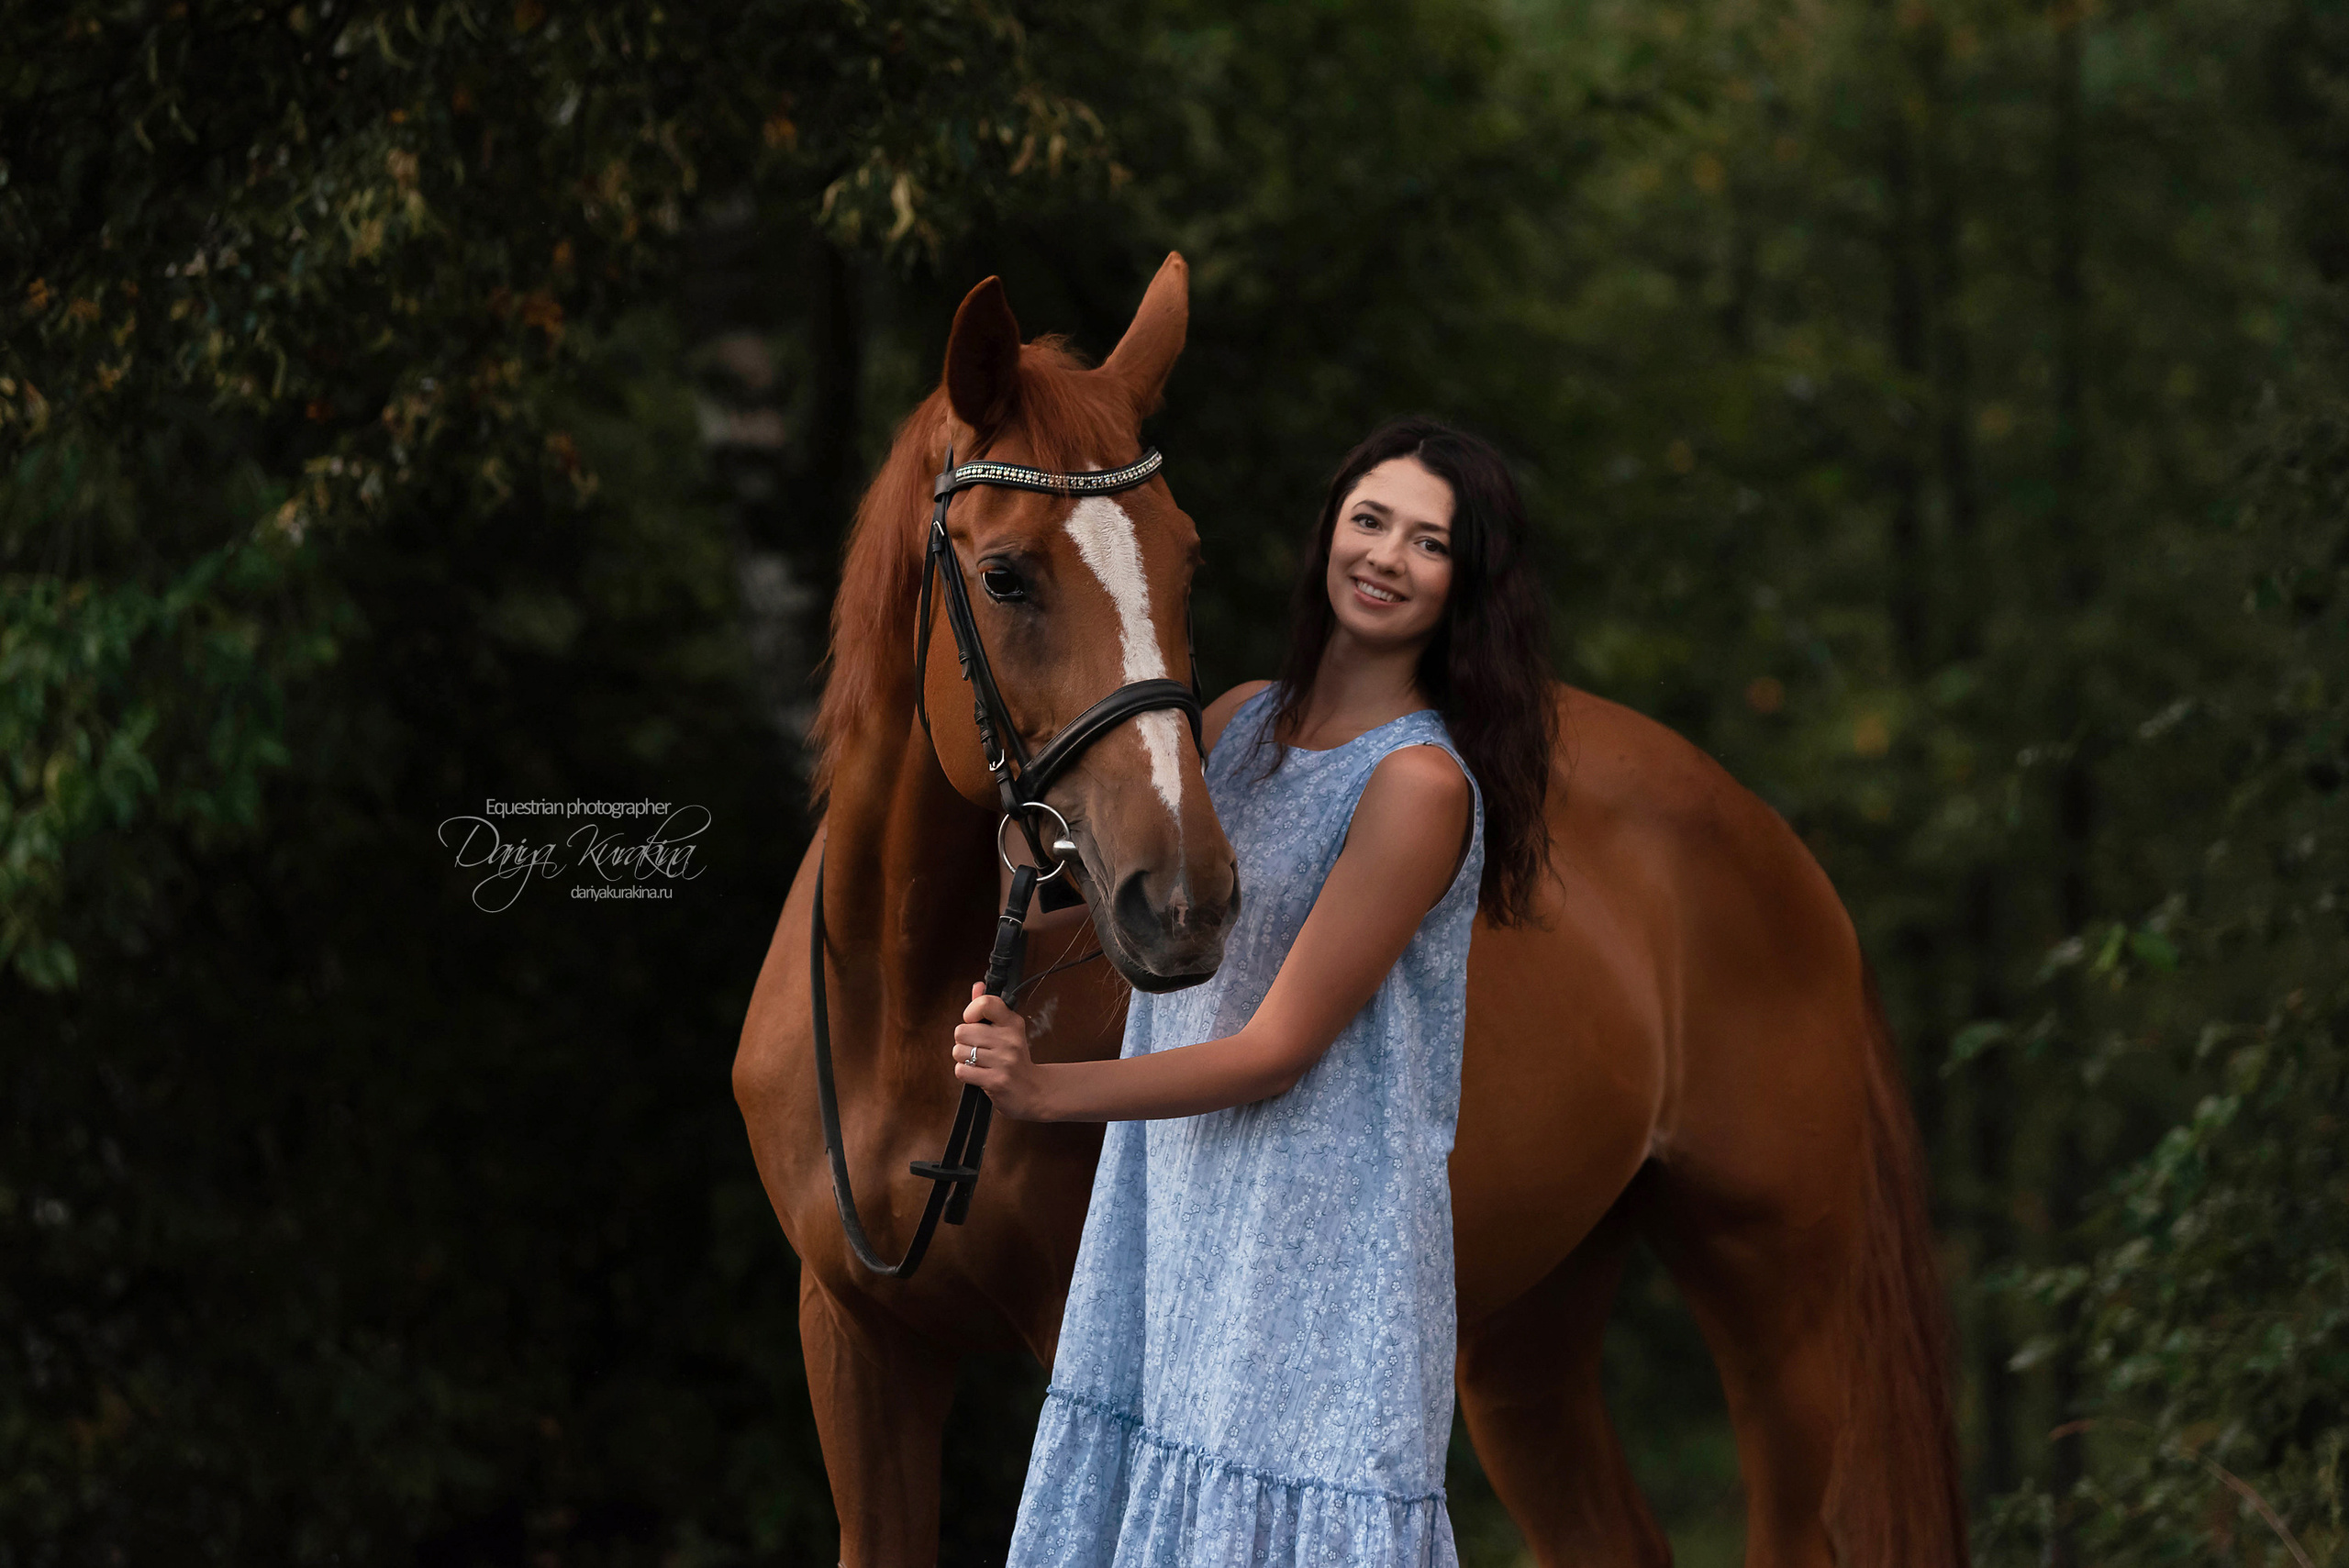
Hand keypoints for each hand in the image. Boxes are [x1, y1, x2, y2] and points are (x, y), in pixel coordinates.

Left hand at [953, 983, 1052, 1120]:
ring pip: (959, 1052)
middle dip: (963, 1042)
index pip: (985, 1004)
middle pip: (961, 1031)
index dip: (970, 1012)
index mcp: (1012, 1023)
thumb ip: (990, 1009)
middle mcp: (1009, 1039)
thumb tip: (977, 986)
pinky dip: (966, 1074)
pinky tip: (979, 1074)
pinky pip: (962, 1071)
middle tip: (978, 1048)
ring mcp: (1004, 1061)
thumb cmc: (1015, 1060)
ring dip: (964, 1059)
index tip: (974, 1022)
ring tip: (980, 1063)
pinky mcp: (996, 1081)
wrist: (1034, 1092)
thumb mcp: (1008, 1031)